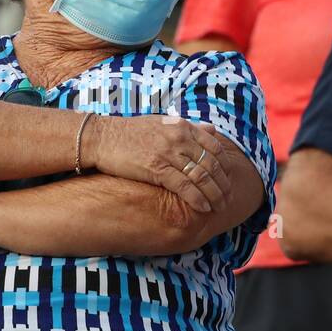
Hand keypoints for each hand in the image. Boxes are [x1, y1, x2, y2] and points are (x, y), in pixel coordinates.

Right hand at [81, 114, 232, 212]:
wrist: (102, 137)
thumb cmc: (131, 132)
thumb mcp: (162, 123)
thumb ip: (188, 127)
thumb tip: (212, 129)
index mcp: (182, 126)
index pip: (214, 147)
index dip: (225, 166)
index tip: (228, 180)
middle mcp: (179, 138)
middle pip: (211, 164)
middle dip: (223, 184)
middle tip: (229, 198)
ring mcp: (168, 153)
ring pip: (201, 177)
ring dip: (214, 194)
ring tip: (221, 207)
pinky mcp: (156, 168)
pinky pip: (184, 186)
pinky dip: (197, 199)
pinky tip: (204, 208)